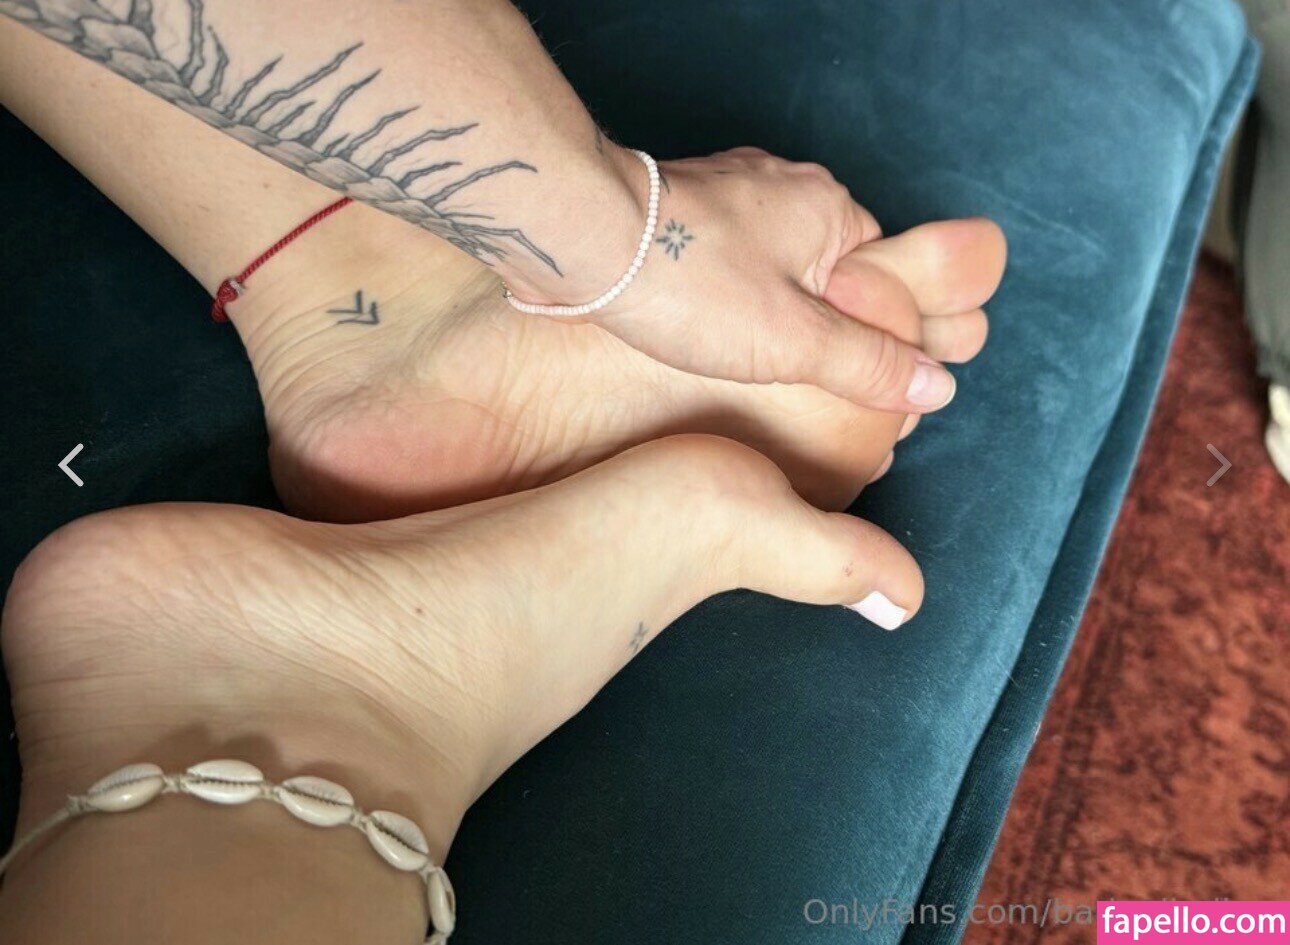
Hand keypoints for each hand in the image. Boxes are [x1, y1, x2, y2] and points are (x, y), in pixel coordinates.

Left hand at [562, 146, 1006, 412]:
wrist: (581, 240)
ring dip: (772, 314)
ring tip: (746, 362)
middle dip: (822, 327)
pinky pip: (731, 260)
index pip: (886, 281)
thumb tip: (939, 386)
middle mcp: (788, 188)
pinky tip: (708, 333)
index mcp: (832, 209)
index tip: (858, 384)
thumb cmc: (688, 286)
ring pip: (778, 268)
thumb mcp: (795, 341)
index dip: (879, 338)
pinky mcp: (684, 212)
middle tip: (797, 380)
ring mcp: (732, 193)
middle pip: (831, 274)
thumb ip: (870, 364)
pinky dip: (731, 297)